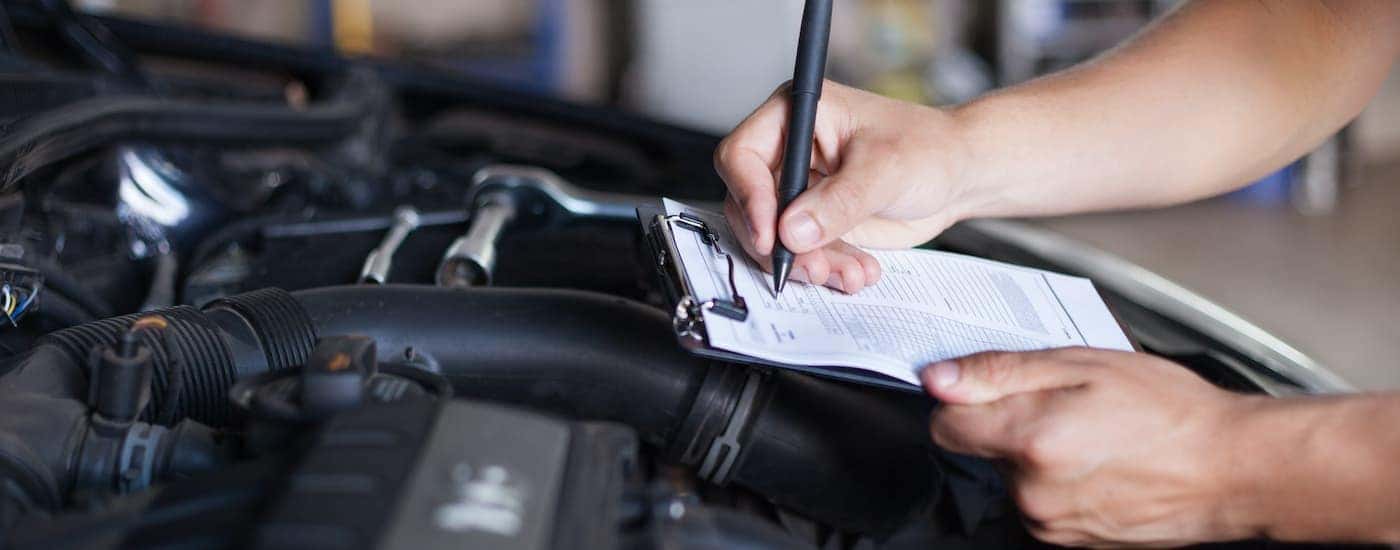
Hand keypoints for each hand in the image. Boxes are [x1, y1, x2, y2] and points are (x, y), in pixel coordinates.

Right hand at [715, 80, 975, 292]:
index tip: (771, 235)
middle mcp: (789, 152)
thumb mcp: (886, 169)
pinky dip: (827, 269)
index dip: (749, 197)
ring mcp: (800, 189)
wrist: (959, 176)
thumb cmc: (929, 148)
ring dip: (807, 264)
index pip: (742, 155)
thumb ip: (839, 201)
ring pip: (774, 237)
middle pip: (750, 204)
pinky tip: (858, 271)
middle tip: (810, 266)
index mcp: (795, 115)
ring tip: (848, 274)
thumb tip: (792, 230)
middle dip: (779, 243)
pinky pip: (802, 254)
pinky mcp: (815, 222)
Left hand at [922, 348, 1260, 546]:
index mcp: (1029, 440)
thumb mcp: (1082, 364)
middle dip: (1012, 423)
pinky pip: (1043, 501)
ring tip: (1095, 433)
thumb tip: (938, 378)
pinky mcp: (1070, 541)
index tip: (992, 388)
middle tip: (1068, 403)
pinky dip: (1061, 481)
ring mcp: (1051, 522)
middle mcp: (1032, 491)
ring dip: (1039, 454)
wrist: (1233, 469)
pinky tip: (1103, 461)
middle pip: (983, 450)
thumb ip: (999, 371)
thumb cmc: (1170, 412)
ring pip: (1014, 477)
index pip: (945, 426)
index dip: (964, 400)